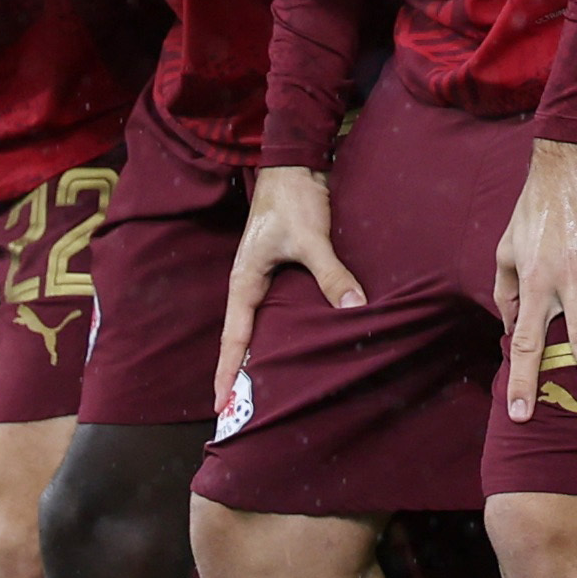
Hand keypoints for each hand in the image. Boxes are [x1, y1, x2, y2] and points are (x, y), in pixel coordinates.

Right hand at [219, 164, 363, 405]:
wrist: (293, 164)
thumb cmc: (293, 200)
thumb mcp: (312, 239)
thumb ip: (332, 274)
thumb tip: (354, 309)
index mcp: (244, 282)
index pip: (234, 339)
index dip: (227, 374)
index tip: (221, 406)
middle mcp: (247, 285)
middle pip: (240, 340)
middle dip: (238, 375)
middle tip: (241, 413)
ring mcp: (261, 279)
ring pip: (256, 327)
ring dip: (258, 356)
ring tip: (263, 392)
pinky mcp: (278, 271)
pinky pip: (273, 313)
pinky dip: (277, 335)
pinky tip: (292, 350)